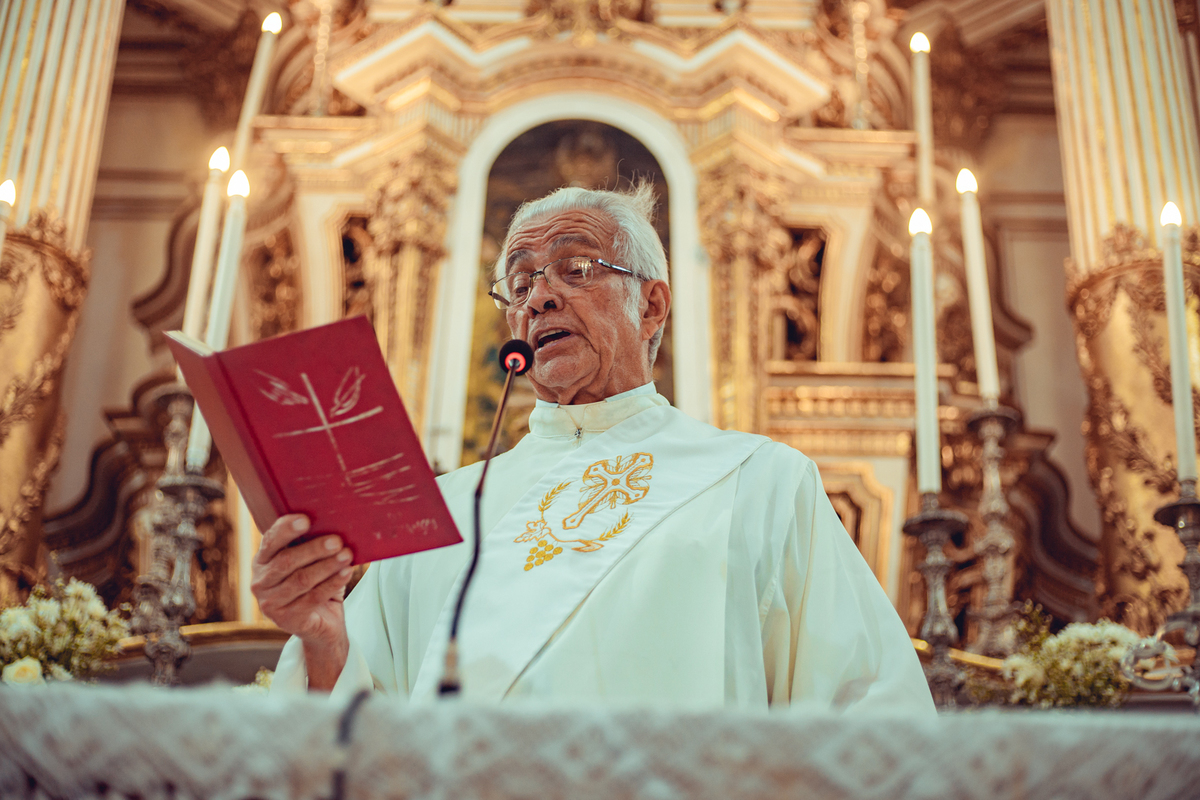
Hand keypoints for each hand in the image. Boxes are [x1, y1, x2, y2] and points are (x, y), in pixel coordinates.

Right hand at [252, 514, 351, 687]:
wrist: (321, 623)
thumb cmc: (315, 582)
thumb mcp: (309, 561)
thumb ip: (311, 544)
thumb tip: (335, 521)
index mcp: (262, 560)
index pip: (270, 541)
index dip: (286, 529)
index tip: (305, 519)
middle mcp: (260, 582)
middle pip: (286, 561)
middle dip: (314, 549)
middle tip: (337, 541)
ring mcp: (271, 603)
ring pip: (301, 580)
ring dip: (327, 566)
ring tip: (347, 555)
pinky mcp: (287, 620)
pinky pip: (312, 598)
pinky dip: (332, 583)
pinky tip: (346, 572)